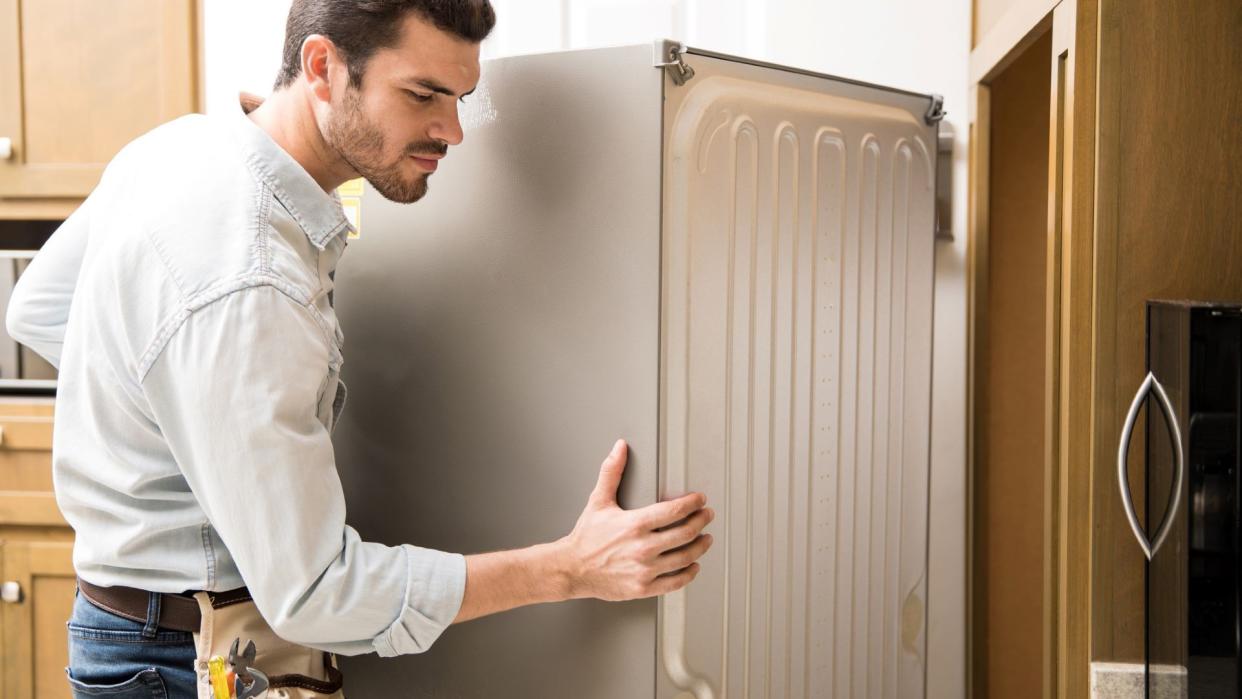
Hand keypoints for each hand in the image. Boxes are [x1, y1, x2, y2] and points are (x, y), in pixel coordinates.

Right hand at [555, 439, 713, 600]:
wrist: (571, 569)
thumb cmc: (585, 538)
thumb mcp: (598, 501)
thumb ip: (611, 472)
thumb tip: (619, 448)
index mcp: (634, 524)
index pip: (674, 511)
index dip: (693, 503)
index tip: (700, 500)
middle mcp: (642, 548)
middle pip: (685, 533)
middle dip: (701, 521)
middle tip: (707, 515)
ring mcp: (644, 569)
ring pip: (685, 557)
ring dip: (700, 546)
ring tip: (705, 538)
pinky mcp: (643, 587)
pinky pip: (675, 582)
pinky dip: (689, 573)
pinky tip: (693, 566)